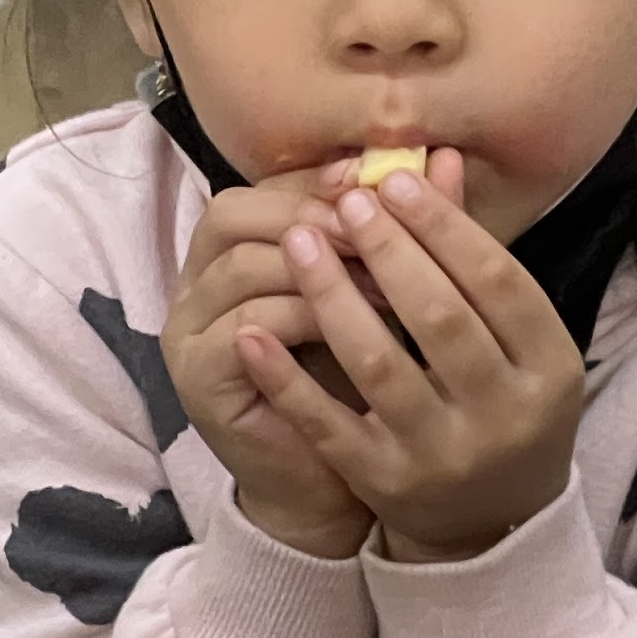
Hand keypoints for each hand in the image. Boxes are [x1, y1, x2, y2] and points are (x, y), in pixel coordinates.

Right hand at [163, 172, 375, 558]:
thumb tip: (447, 156)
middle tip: (382, 226)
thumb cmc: (360, 382)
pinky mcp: (199, 379)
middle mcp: (198, 285)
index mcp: (236, 253)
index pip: (263, 189)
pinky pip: (245, 327)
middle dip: (315, 215)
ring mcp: (189, 332)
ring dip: (320, 266)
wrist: (329, 481)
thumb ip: (407, 228)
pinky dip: (306, 316)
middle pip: (235, 214)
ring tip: (385, 277)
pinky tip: (362, 324)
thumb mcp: (384, 296)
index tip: (385, 183)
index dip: (322, 182)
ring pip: (242, 266)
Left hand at [235, 154, 582, 565]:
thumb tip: (436, 158)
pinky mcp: (386, 484)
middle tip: (344, 204)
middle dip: (387, 251)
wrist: (492, 523)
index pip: (498, 283)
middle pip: (440, 317)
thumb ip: (469, 253)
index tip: (393, 183)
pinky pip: (328, 425)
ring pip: (381, 365)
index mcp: (549, 370)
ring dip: (333, 297)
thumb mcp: (511, 339)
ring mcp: (443, 454)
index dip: (445, 227)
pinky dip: (288, 378)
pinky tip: (253, 332)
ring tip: (298, 242)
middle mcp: (503, 415)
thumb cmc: (503, 406)